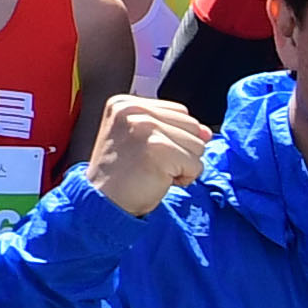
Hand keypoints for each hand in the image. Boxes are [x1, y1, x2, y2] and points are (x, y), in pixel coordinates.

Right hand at [81, 93, 206, 214]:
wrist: (100, 203)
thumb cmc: (119, 175)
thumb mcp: (139, 140)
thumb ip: (172, 129)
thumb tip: (207, 132)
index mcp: (125, 103)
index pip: (180, 112)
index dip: (173, 138)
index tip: (146, 153)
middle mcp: (133, 110)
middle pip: (192, 126)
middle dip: (180, 151)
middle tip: (149, 165)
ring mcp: (145, 127)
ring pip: (198, 145)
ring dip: (182, 166)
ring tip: (153, 172)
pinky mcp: (158, 148)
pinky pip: (196, 165)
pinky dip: (183, 179)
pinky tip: (158, 181)